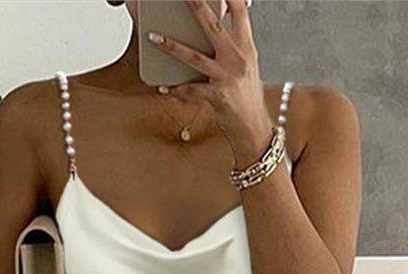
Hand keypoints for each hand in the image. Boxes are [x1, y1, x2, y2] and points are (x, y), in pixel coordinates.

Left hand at [147, 0, 273, 164]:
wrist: (253, 126)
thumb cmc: (248, 96)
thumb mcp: (247, 65)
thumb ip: (236, 44)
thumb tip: (223, 25)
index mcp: (246, 48)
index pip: (240, 13)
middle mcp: (237, 59)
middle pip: (213, 27)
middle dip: (197, 7)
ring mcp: (226, 77)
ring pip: (194, 57)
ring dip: (171, 47)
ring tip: (154, 37)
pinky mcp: (216, 96)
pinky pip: (190, 90)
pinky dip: (175, 89)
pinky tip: (163, 87)